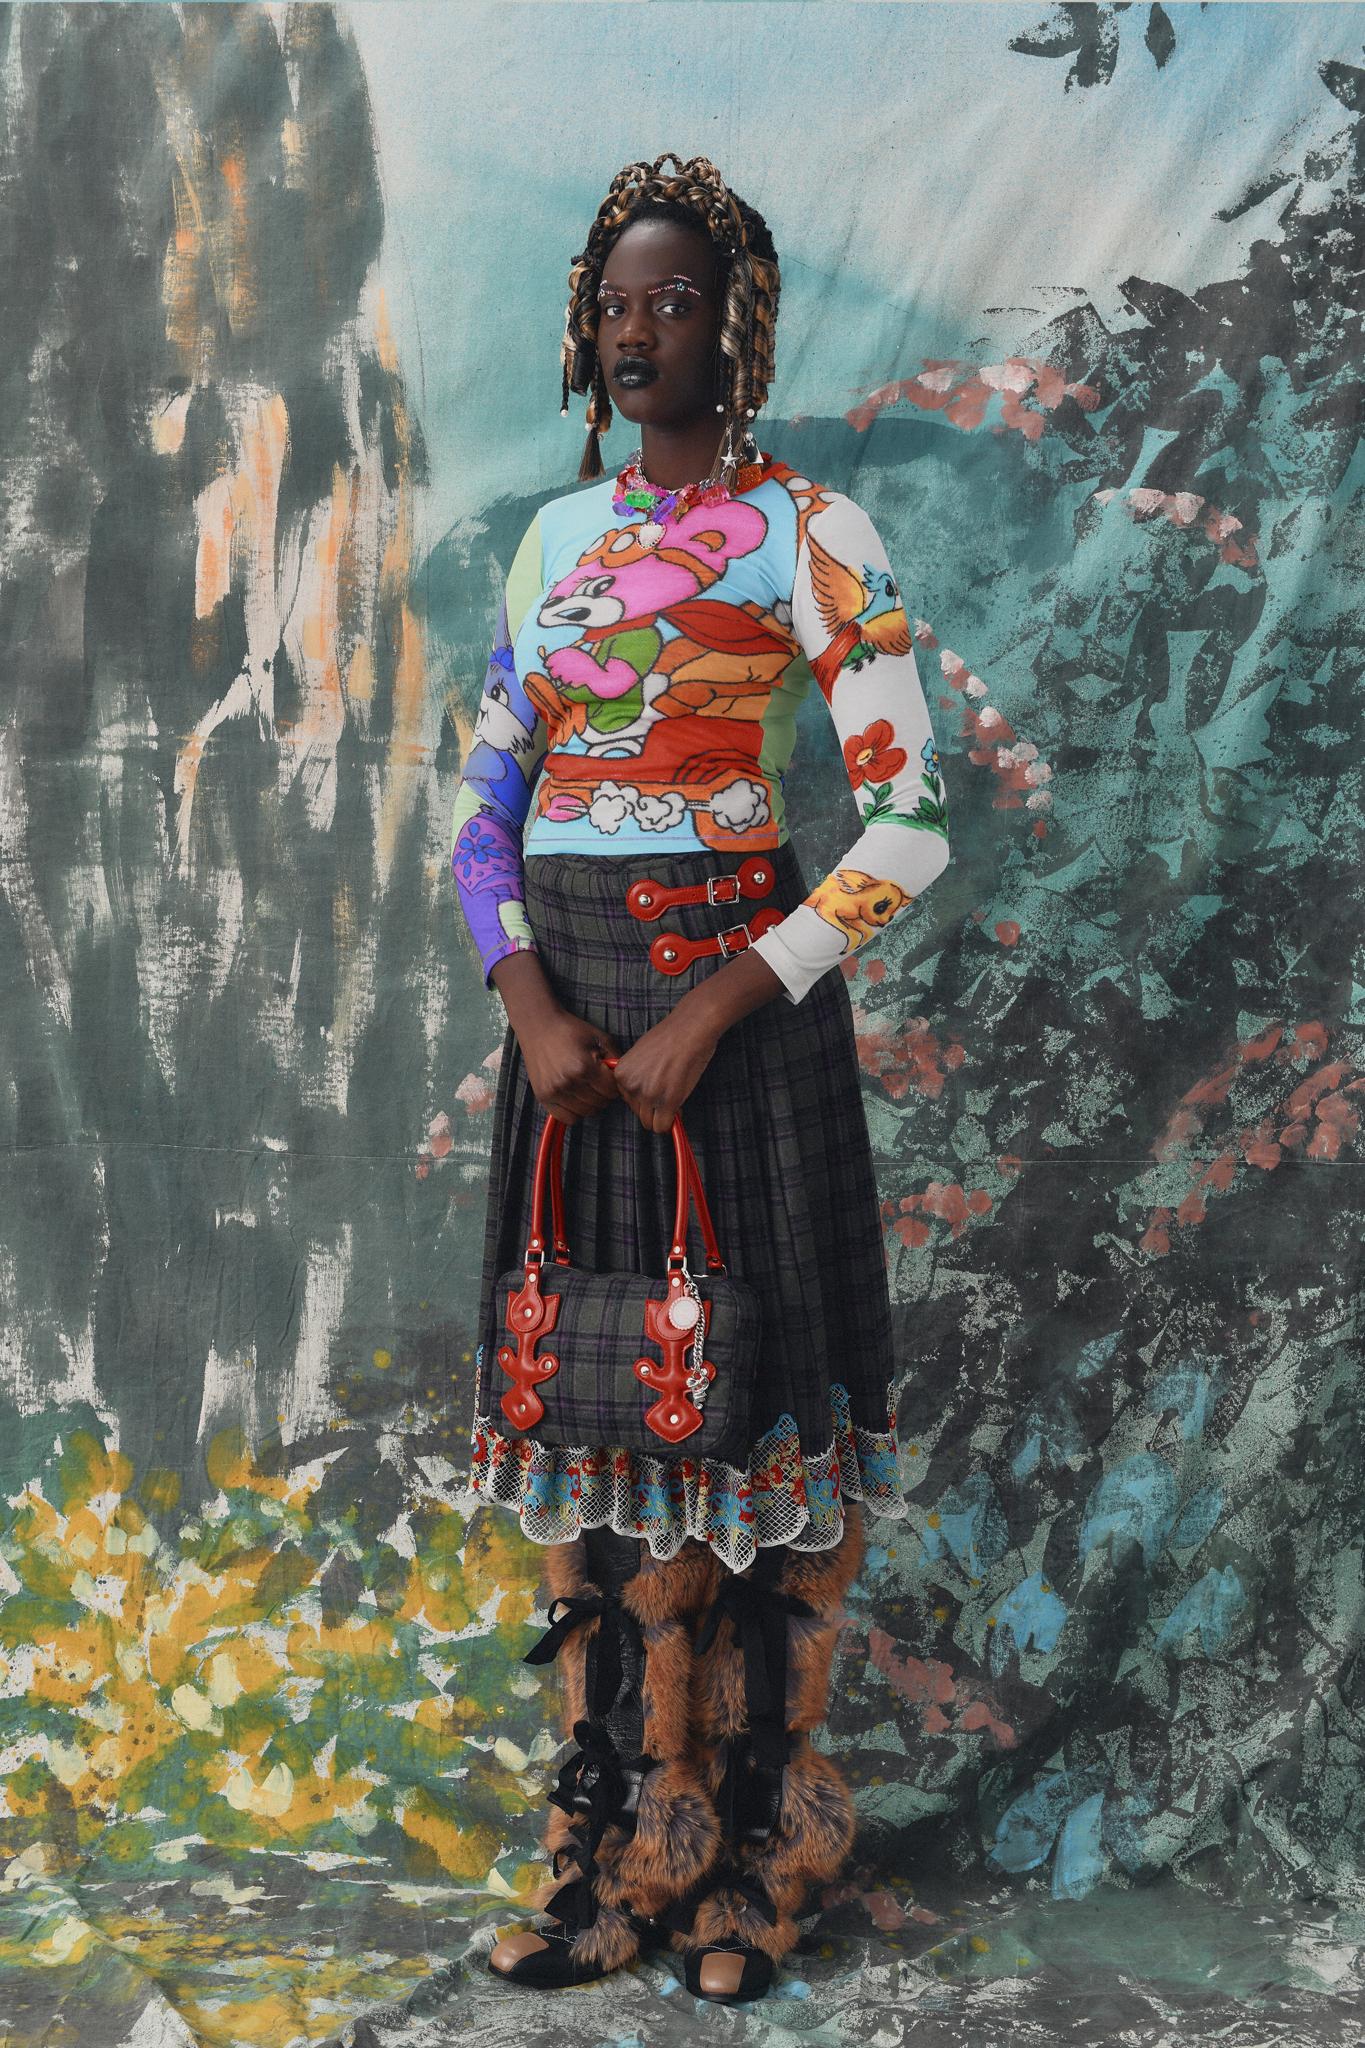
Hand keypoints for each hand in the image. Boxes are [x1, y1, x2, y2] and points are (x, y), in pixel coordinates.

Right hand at [518, 1005, 623, 1125]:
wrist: (539, 1026)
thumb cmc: (571, 1030)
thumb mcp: (599, 1037)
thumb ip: (615, 1057)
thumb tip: (624, 1077)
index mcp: (584, 1067)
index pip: (611, 1091)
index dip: (614, 1085)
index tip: (608, 1077)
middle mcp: (568, 1082)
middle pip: (599, 1103)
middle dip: (604, 1094)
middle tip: (598, 1083)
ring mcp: (554, 1091)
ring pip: (585, 1112)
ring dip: (590, 1103)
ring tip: (587, 1089)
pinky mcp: (543, 1096)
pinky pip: (567, 1118)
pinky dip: (575, 1112)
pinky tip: (575, 1098)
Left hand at [608, 1005, 721, 1133]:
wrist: (690, 1029)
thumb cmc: (670, 1037)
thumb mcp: (640, 1054)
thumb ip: (636, 1076)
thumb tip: (641, 1097)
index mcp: (621, 1074)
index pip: (627, 1100)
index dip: (644, 1096)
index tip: (657, 1087)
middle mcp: (631, 1086)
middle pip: (638, 1113)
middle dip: (654, 1107)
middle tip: (669, 1092)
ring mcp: (648, 1095)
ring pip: (650, 1123)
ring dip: (662, 1115)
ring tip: (675, 1098)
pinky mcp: (667, 1102)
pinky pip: (663, 1126)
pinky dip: (672, 1122)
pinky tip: (679, 1106)